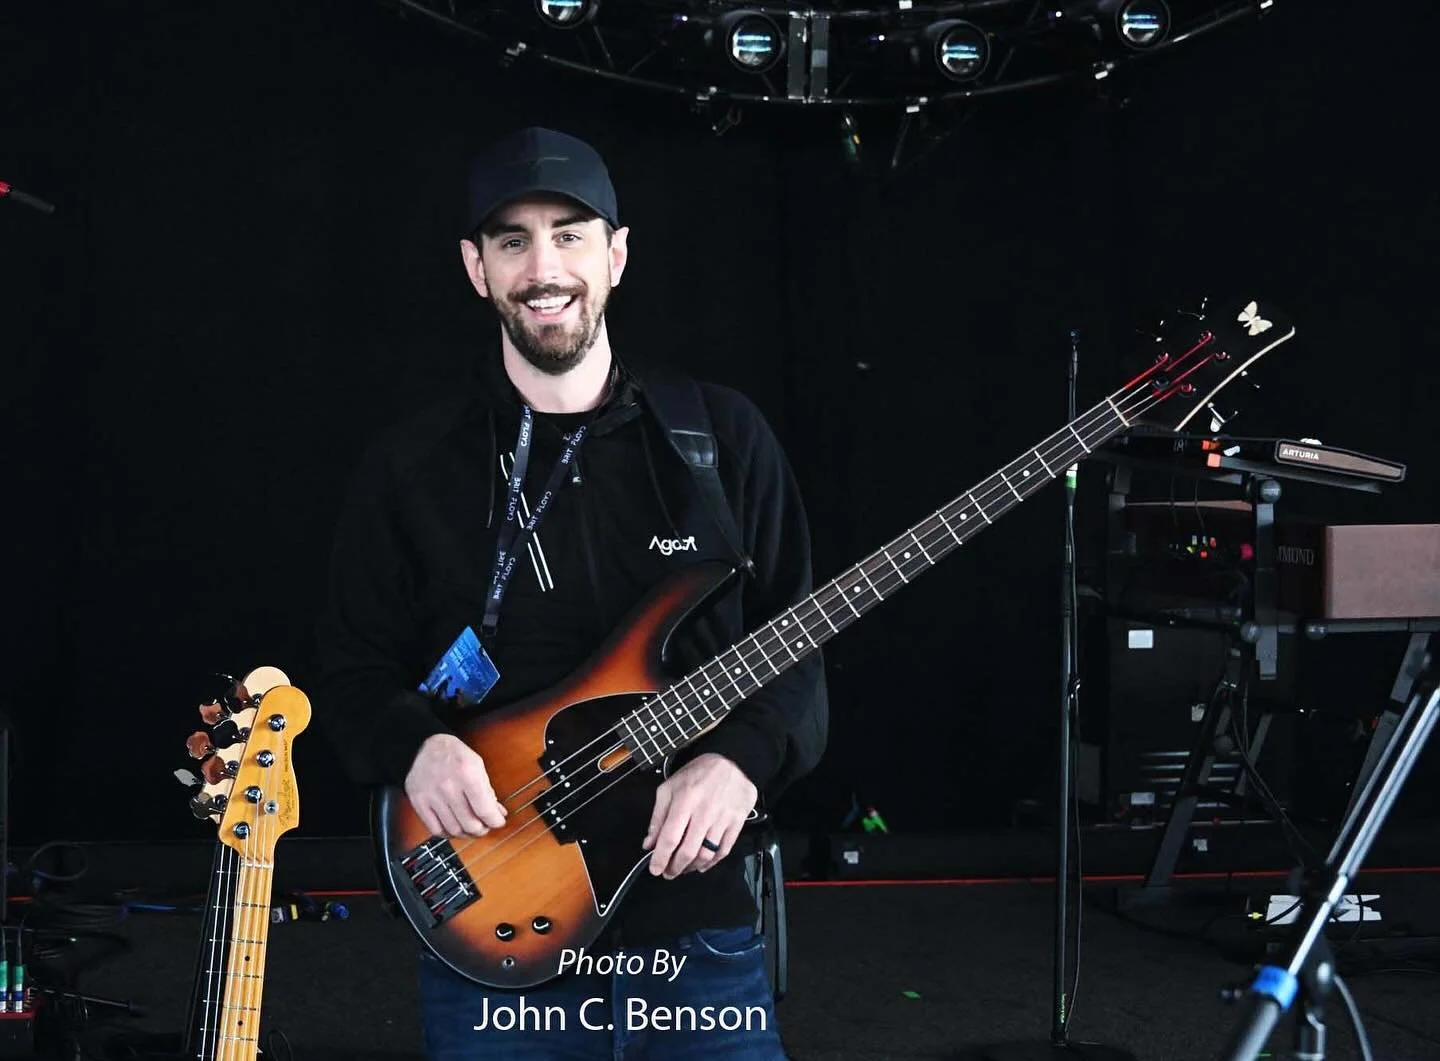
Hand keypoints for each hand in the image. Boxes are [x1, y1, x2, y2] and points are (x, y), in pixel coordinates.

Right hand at [404, 733, 508, 837]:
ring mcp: (432, 796)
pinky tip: (454, 827)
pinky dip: (448, 833)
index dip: (495, 821)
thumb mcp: (477, 765)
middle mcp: (448, 786)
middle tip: (485, 827)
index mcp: (467, 774)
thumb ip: (488, 791)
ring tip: (471, 828)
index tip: (497, 822)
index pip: (485, 810)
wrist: (423, 746)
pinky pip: (435, 829)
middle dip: (482, 830)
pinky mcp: (419, 802)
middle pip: (470, 824)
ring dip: (466, 834)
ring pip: (454, 829)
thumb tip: (498, 813)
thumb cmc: (453, 754)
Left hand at [642, 753, 755, 878]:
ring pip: (706, 854)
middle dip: (675, 868)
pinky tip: (703, 864)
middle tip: (668, 872)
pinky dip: (712, 862)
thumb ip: (658, 816)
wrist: (732, 761)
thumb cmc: (698, 774)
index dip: (660, 858)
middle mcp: (704, 811)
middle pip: (688, 850)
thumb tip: (649, 843)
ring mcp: (722, 818)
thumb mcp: (670, 788)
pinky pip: (724, 850)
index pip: (670, 837)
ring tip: (684, 868)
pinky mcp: (737, 822)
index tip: (655, 869)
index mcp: (684, 800)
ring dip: (692, 867)